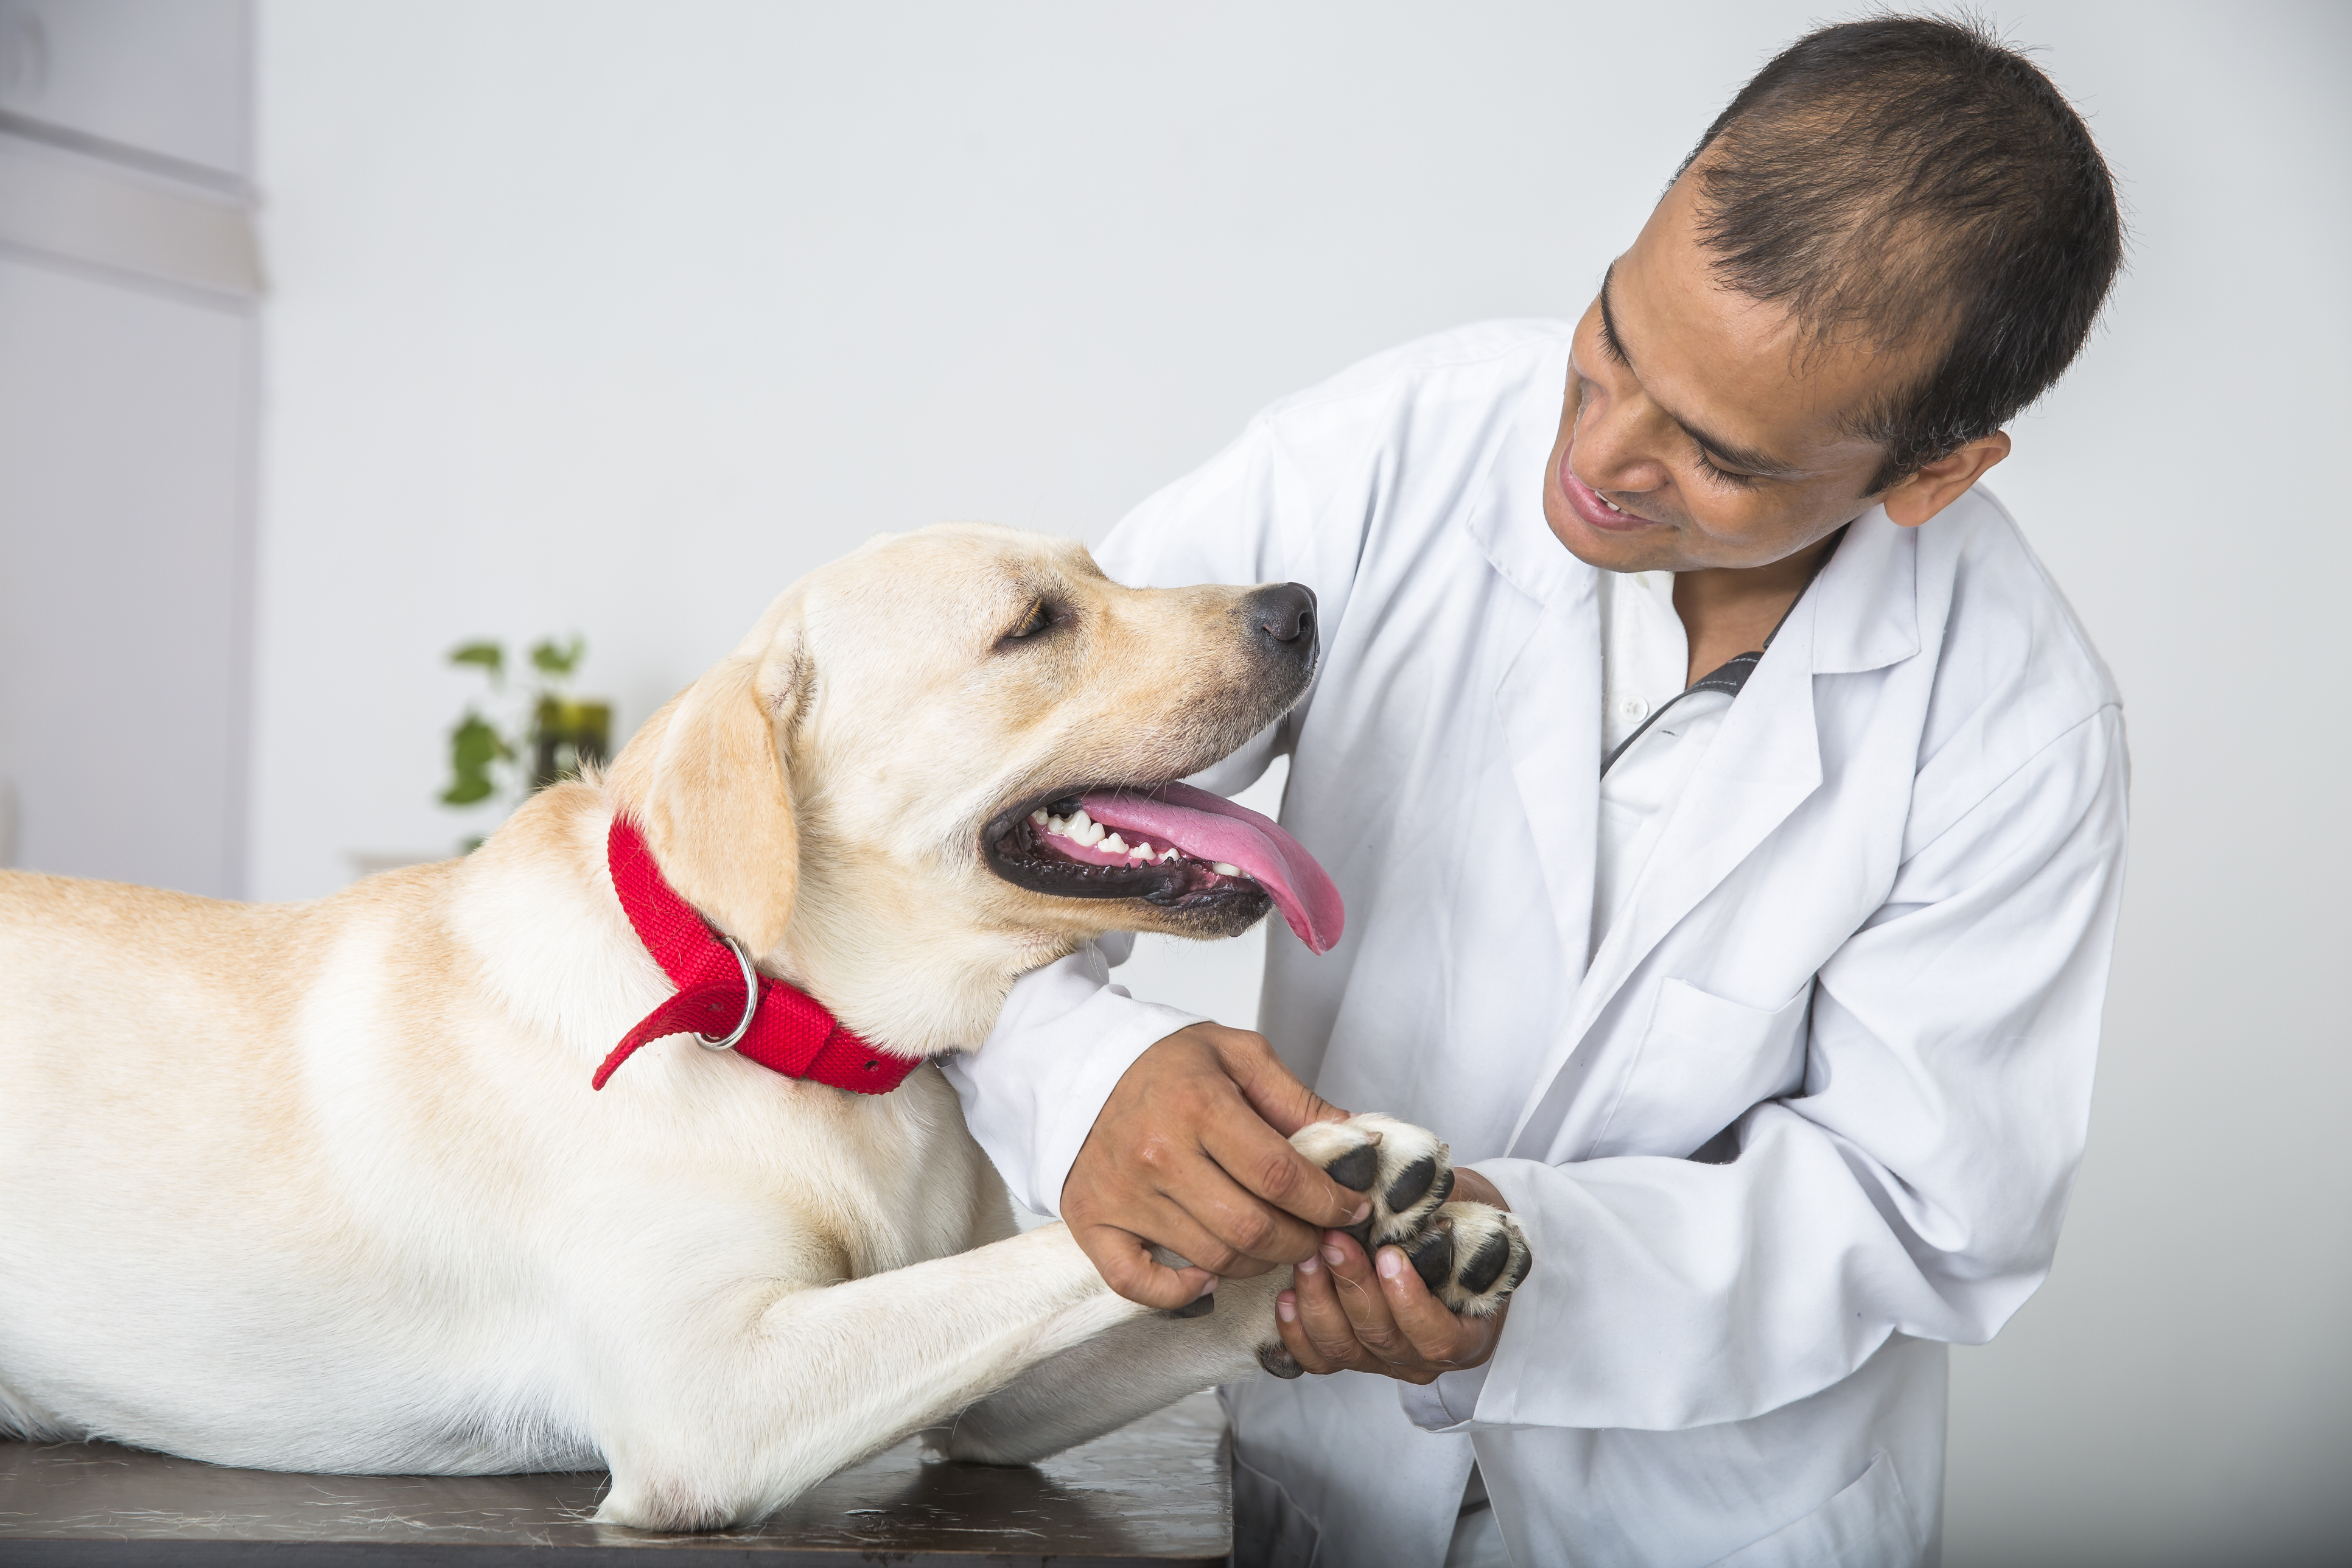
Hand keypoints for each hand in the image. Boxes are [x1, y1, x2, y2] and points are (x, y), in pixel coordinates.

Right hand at [1062, 1022, 1375, 1309]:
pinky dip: (1180, 1292)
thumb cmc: (1166, 1062)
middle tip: (1320, 1234)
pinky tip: (1209, 1275)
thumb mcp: (1239, 1056)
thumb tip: (1360, 1143)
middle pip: (1252, 1228)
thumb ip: (1298, 1101)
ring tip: (1276, 1243)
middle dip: (1303, 1240)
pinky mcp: (1093, 1222)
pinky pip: (1137, 1283)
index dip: (1328, 1202)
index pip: (1281, 1176)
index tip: (1352, 1208)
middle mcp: (1157, 1154)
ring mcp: (1122, 1195)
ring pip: (1213, 1258)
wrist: (1079, 1063)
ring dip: (1259, 1263)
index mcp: (1198, 1106)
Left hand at [1274, 1172, 1511, 1384]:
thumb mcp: (1466, 1215)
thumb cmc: (1458, 1226)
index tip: (1390, 1256)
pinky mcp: (1348, 1354)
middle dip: (1353, 1286)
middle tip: (1334, 1242)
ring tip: (1307, 1258)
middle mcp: (1422, 1357)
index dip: (1409, 1302)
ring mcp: (1382, 1360)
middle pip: (1382, 1338)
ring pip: (1343, 1348)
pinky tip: (1287, 1297)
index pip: (1438, 1337)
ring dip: (1320, 1300)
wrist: (1447, 1236)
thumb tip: (1408, 1189)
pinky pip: (1318, 1358)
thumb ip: (1443, 1213)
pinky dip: (1298, 1332)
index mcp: (1467, 1335)